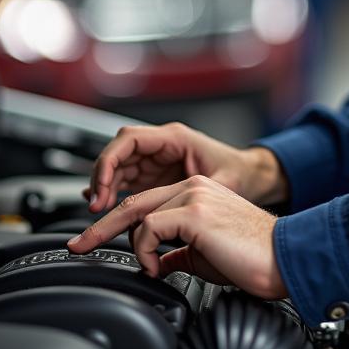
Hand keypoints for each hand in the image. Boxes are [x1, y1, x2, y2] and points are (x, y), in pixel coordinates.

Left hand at [68, 175, 287, 298]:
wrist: (284, 258)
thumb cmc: (253, 258)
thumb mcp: (206, 254)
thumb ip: (180, 251)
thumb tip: (161, 262)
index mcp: (197, 193)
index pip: (146, 203)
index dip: (116, 223)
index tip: (94, 241)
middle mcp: (193, 187)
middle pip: (133, 202)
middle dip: (100, 227)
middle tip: (78, 246)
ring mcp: (193, 196)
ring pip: (137, 214)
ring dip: (131, 246)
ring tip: (148, 268)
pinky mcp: (195, 212)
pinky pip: (149, 228)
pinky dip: (145, 251)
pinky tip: (159, 267)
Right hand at [83, 122, 287, 212]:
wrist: (251, 177)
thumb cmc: (241, 173)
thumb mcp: (224, 182)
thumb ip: (201, 192)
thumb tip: (182, 208)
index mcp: (175, 138)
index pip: (129, 140)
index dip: (109, 161)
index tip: (103, 186)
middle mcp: (162, 146)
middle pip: (118, 153)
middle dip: (102, 176)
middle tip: (97, 205)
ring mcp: (157, 160)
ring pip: (119, 166)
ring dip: (105, 186)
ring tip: (98, 210)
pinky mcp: (156, 176)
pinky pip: (126, 179)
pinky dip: (113, 191)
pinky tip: (103, 205)